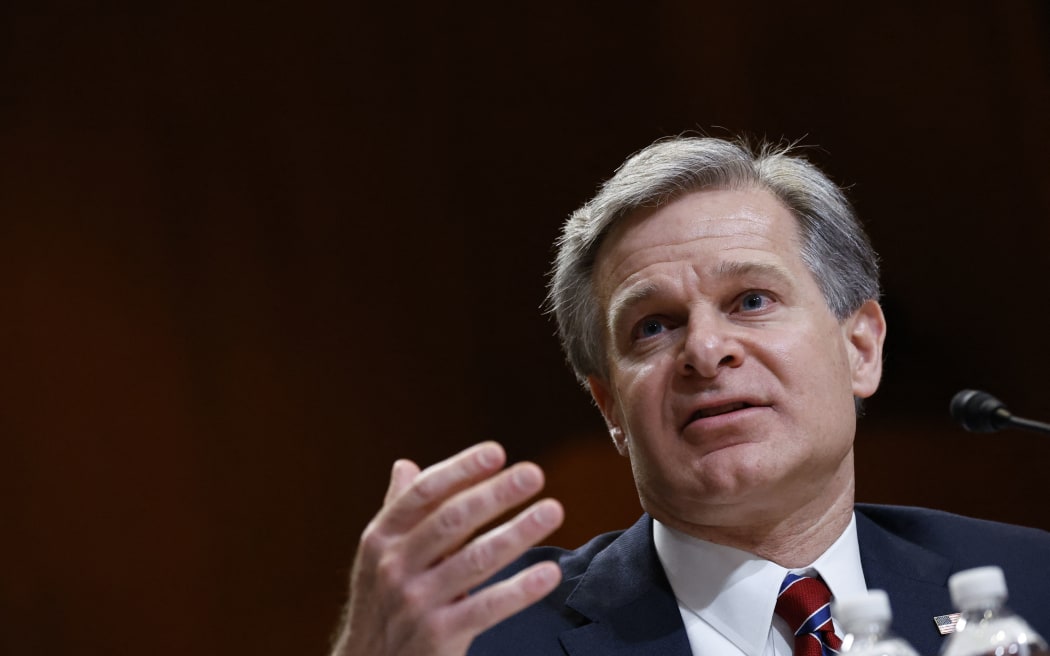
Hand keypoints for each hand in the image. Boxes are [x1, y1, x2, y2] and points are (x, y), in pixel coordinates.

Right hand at [330, 441, 564, 655]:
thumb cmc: (381, 602)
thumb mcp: (378, 557)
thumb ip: (397, 512)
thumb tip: (405, 465)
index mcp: (381, 538)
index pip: (423, 493)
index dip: (461, 470)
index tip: (497, 452)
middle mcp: (395, 566)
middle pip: (452, 522)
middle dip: (495, 495)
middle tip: (534, 474)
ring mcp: (416, 602)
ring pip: (475, 560)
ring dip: (517, 533)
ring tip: (552, 511)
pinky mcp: (439, 637)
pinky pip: (487, 608)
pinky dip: (520, 590)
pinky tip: (549, 573)